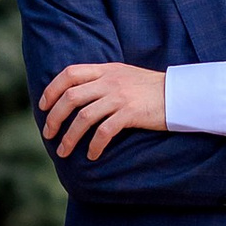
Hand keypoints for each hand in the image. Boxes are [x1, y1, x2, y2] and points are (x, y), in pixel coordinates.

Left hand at [39, 60, 164, 158]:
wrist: (181, 94)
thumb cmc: (153, 89)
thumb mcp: (125, 76)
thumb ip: (103, 80)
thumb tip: (79, 96)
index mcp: (106, 70)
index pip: (69, 74)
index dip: (52, 90)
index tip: (43, 107)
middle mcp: (109, 82)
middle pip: (70, 97)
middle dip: (54, 117)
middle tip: (48, 134)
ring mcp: (120, 97)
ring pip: (83, 117)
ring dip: (69, 137)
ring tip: (63, 151)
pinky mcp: (131, 113)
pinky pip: (104, 132)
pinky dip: (94, 145)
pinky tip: (92, 155)